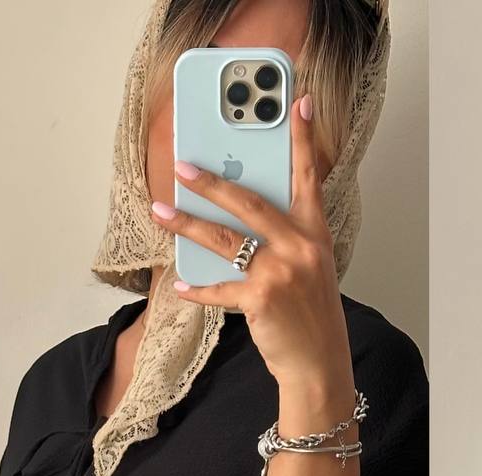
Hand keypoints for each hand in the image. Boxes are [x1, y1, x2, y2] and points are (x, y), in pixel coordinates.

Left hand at [150, 94, 353, 408]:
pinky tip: (182, 284)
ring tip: (160, 212)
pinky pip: (219, 288)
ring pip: (225, 240)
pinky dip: (198, 288)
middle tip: (183, 165)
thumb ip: (284, 241)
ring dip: (187, 224)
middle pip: (251, 204)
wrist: (320, 367)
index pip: (308, 181)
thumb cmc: (312, 318)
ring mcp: (282, 274)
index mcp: (316, 237)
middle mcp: (302, 250)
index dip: (303, 141)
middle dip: (212, 183)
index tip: (299, 103)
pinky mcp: (261, 298)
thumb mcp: (310, 272)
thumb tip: (237, 218)